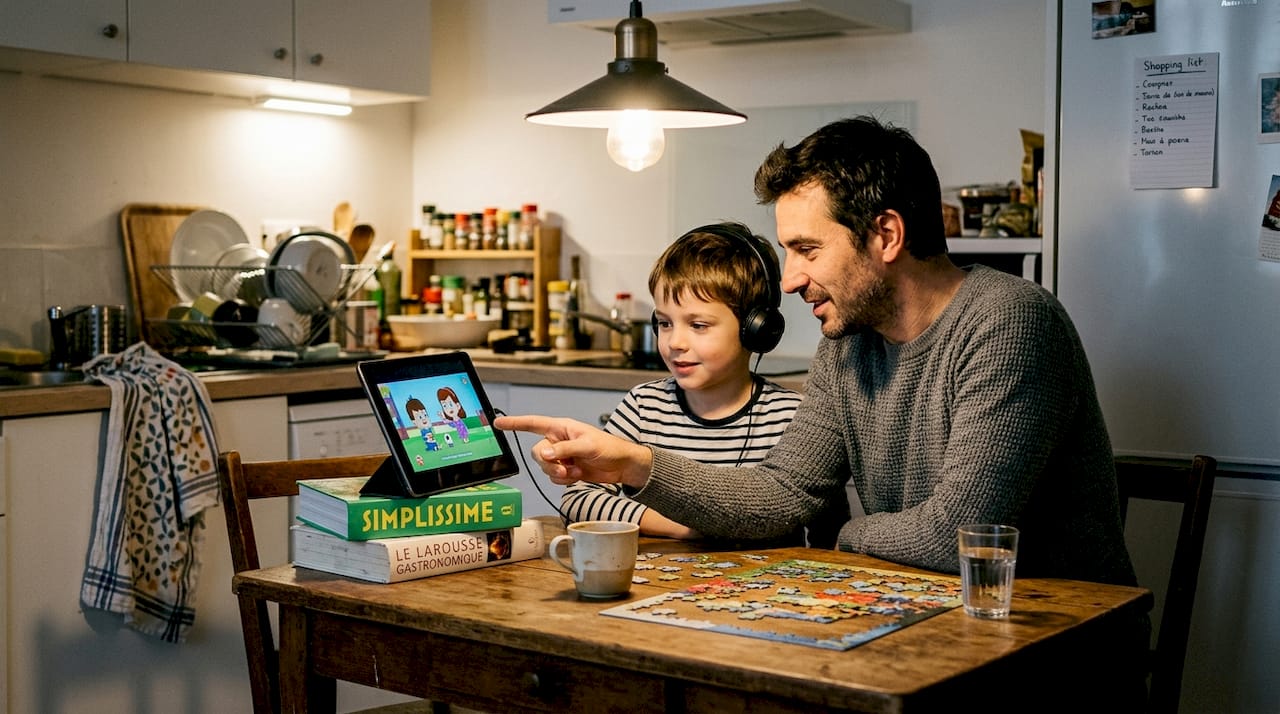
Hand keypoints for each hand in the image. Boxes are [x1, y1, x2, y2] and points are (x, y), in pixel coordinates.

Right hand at [494, 414, 652, 487]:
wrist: (622, 465)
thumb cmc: (610, 448)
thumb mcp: (587, 445)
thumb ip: (564, 449)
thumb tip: (545, 454)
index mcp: (561, 428)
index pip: (533, 424)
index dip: (515, 423)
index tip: (498, 423)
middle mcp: (558, 441)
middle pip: (537, 453)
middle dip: (549, 463)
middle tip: (565, 467)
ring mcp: (562, 456)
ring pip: (545, 467)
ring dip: (559, 473)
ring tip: (576, 471)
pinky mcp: (567, 469)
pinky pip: (554, 477)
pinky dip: (565, 480)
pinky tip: (578, 475)